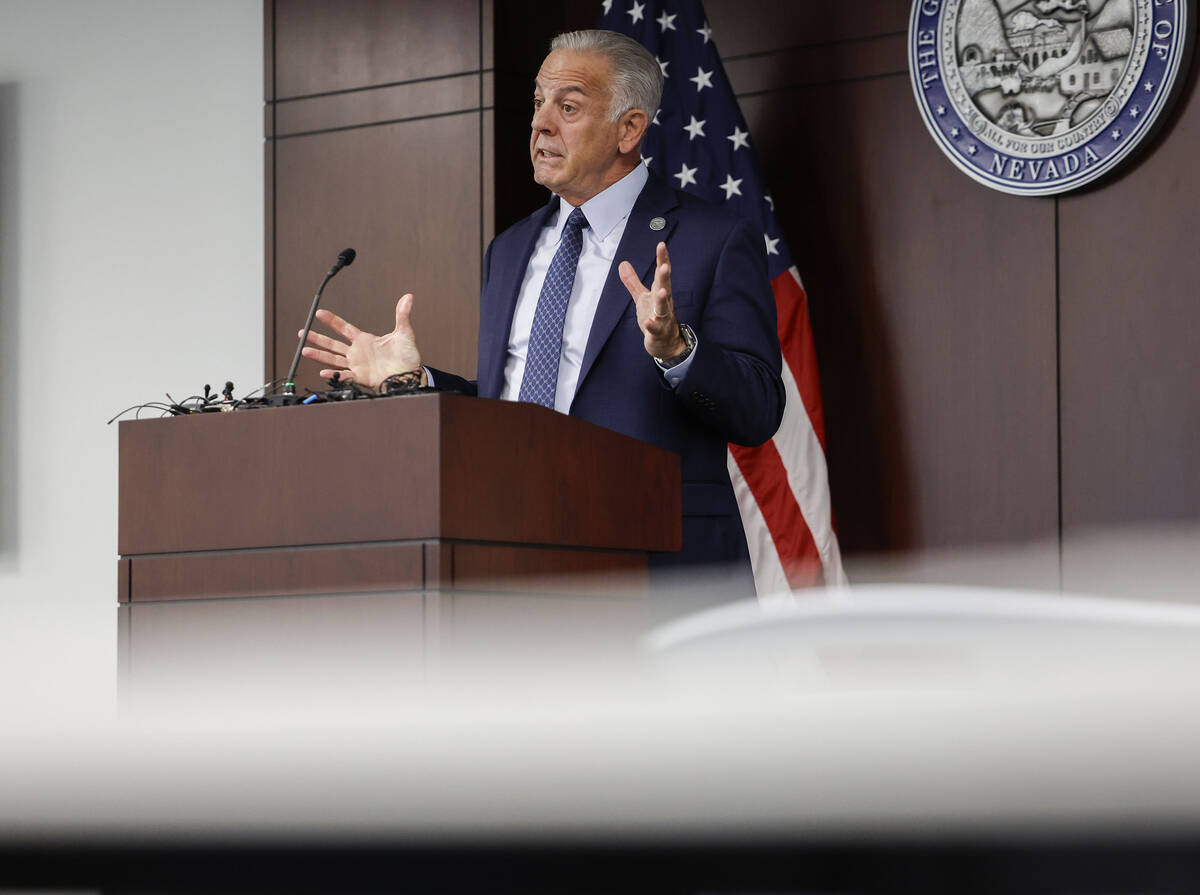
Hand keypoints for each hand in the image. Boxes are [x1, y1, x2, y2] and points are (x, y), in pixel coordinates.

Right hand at [300, 294, 423, 388]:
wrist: (411, 375)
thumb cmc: (407, 357)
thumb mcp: (404, 333)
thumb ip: (402, 315)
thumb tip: (408, 297)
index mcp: (365, 340)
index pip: (344, 328)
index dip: (332, 321)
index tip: (319, 313)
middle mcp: (358, 352)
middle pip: (333, 344)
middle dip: (317, 338)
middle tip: (302, 332)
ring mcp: (358, 365)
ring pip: (333, 359)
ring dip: (319, 355)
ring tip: (304, 350)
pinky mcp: (361, 377)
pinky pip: (344, 376)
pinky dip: (334, 375)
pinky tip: (323, 372)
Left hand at [618, 241, 686, 358]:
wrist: (665, 342)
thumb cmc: (655, 316)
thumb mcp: (641, 297)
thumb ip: (633, 281)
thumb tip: (623, 263)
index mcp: (660, 292)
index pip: (661, 274)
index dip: (662, 259)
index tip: (661, 245)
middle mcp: (664, 303)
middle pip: (665, 287)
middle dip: (665, 277)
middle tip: (664, 266)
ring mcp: (662, 318)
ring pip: (663, 308)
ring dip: (662, 300)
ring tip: (660, 291)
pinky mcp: (658, 332)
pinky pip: (656, 329)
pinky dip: (652, 326)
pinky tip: (648, 322)